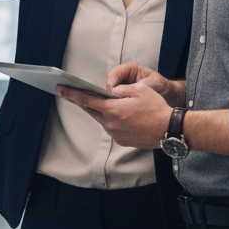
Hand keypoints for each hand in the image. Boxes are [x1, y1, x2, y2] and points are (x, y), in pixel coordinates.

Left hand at [56, 82, 171, 149]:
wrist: (169, 130)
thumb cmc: (156, 108)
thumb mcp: (139, 90)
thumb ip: (121, 90)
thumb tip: (110, 92)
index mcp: (113, 110)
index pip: (86, 100)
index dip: (71, 93)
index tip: (60, 89)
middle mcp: (111, 124)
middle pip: (91, 110)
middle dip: (81, 101)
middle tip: (69, 92)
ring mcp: (115, 134)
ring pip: (102, 119)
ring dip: (100, 110)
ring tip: (100, 101)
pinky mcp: (121, 140)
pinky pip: (111, 127)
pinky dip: (111, 119)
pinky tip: (119, 114)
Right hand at [107, 63, 185, 107]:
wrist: (170, 97)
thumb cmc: (163, 88)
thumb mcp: (154, 84)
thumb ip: (138, 87)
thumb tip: (121, 92)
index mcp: (129, 69)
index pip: (113, 75)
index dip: (111, 86)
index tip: (114, 96)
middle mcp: (123, 77)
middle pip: (109, 85)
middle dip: (111, 96)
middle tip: (116, 106)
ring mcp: (122, 88)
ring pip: (109, 95)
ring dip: (113, 103)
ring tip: (121, 111)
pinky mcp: (122, 97)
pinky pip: (114, 102)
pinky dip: (117, 108)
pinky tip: (123, 114)